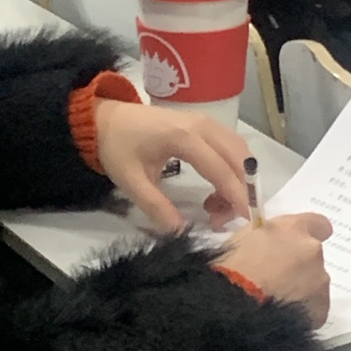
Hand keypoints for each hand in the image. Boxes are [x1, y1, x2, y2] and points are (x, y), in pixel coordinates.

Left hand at [93, 99, 248, 231]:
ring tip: (215, 205)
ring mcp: (206, 121)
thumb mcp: (131, 181)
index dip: (235, 197)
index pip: (221, 170)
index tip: (243, 221)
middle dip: (240, 191)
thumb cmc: (118, 147)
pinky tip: (216, 187)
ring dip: (238, 180)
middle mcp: (202, 125)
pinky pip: (231, 146)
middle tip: (222, 218)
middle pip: (238, 160)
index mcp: (184, 137)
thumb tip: (179, 231)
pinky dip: (233, 168)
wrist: (106, 118)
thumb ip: (155, 206)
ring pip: (240, 152)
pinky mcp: (205, 123)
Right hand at [218, 214, 332, 326]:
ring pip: (315, 285)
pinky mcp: (320, 312)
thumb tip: (270, 244)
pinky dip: (301, 312)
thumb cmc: (229, 270)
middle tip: (273, 279)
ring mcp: (320, 283)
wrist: (235, 310)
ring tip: (274, 302)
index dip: (306, 235)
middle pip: (312, 258)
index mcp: (293, 229)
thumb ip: (265, 237)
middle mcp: (312, 252)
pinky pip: (314, 310)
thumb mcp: (240, 239)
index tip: (295, 246)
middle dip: (298, 266)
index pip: (318, 224)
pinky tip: (281, 317)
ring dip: (300, 290)